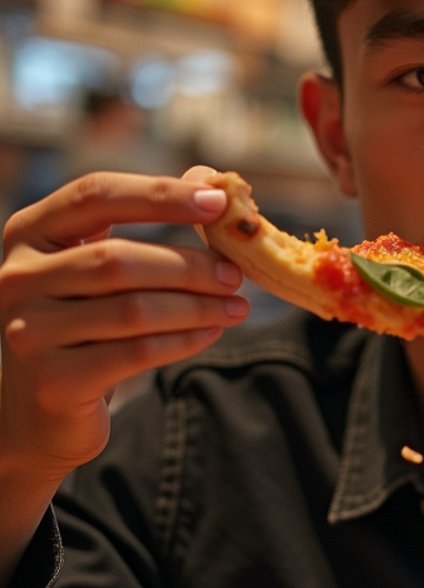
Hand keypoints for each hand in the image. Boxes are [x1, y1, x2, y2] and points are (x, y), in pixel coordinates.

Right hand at [0, 166, 250, 486]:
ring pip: (132, 310)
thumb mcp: (101, 267)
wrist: (40, 409)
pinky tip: (211, 333)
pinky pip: (136, 352)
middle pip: (118, 259)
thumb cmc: (84, 325)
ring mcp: (29, 331)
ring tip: (236, 306)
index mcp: (28, 233)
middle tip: (237, 274)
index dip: (159, 195)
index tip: (217, 202)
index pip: (95, 195)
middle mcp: (18, 277)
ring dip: (196, 306)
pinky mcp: (54, 381)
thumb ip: (144, 218)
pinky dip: (183, 341)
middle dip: (189, 265)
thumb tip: (208, 178)